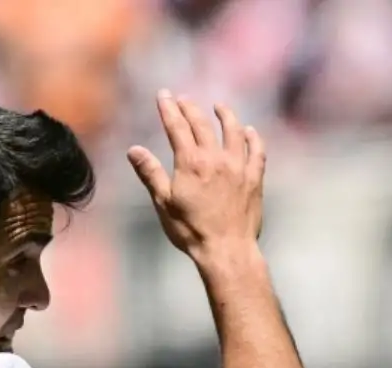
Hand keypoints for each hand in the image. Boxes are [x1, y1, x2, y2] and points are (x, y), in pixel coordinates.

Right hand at [128, 92, 265, 265]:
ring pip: (233, 131)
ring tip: (219, 106)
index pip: (177, 128)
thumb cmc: (190, 229)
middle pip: (203, 125)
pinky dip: (252, 138)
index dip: (169, 110)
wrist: (226, 248)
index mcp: (191, 163)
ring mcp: (239, 165)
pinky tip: (249, 131)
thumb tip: (134, 150)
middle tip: (183, 98)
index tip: (163, 95)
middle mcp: (216, 158)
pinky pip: (256, 150)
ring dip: (225, 116)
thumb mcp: (163, 202)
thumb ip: (150, 173)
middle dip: (191, 108)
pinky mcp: (254, 177)